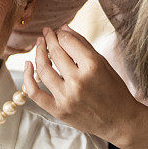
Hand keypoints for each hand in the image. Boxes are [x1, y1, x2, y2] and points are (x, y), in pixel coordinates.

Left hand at [23, 25, 147, 148]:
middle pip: (55, 53)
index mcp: (93, 66)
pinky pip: (35, 93)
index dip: (61, 34)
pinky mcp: (58, 111)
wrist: (120, 120)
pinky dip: (27, 78)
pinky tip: (28, 65)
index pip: (68, 42)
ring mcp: (66, 97)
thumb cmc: (114, 89)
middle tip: (46, 32)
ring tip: (40, 44)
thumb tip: (63, 28)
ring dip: (38, 52)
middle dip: (49, 38)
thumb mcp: (103, 63)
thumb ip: (83, 44)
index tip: (58, 31)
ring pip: (43, 69)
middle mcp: (78, 81)